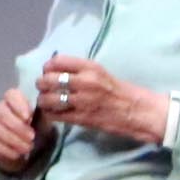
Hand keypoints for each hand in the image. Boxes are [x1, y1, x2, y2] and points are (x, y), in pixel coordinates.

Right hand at [0, 86, 40, 171]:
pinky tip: (17, 155)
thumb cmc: (37, 129)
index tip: (29, 118)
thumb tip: (41, 110)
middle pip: (1, 111)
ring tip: (27, 148)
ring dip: (13, 139)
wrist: (28, 149)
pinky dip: (6, 150)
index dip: (18, 105)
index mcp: (13, 100)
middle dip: (17, 126)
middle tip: (32, 137)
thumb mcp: (44, 120)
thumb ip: (42, 113)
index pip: (10, 95)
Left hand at [35, 54, 170, 145]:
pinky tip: (53, 112)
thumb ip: (80, 70)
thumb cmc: (120, 91)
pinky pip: (55, 115)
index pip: (57, 61)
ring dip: (43, 100)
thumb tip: (55, 69)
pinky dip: (50, 113)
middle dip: (41, 84)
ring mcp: (82, 101)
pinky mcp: (81, 118)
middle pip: (48, 80)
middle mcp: (84, 82)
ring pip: (47, 98)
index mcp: (90, 67)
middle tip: (44, 88)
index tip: (48, 72)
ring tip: (47, 101)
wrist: (138, 112)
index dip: (48, 67)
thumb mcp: (101, 73)